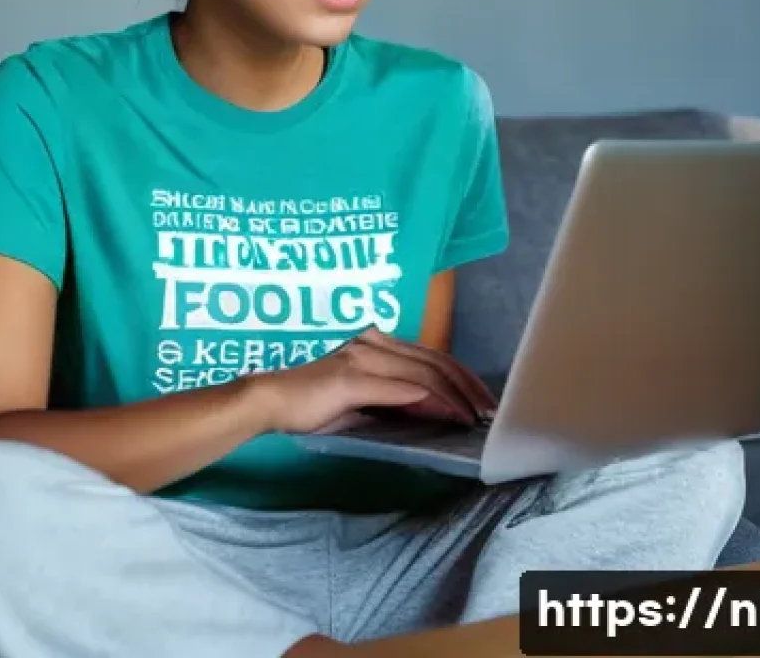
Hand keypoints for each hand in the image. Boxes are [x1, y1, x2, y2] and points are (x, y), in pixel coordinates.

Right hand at [249, 328, 498, 435]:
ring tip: (473, 416)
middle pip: (435, 361)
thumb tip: (433, 408)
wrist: (270, 402)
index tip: (482, 400)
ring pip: (424, 371)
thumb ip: (395, 398)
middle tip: (489, 410)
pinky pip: (401, 387)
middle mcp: (374, 342)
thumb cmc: (313, 404)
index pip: (431, 356)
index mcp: (377, 344)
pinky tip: (446, 413)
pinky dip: (430, 401)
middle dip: (468, 386)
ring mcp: (363, 357)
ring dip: (455, 395)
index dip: (462, 377)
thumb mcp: (363, 399)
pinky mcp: (352, 378)